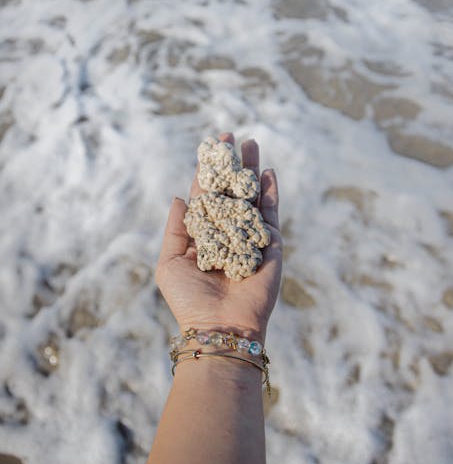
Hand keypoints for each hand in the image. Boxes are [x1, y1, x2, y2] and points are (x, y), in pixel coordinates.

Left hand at [155, 132, 282, 342]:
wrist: (220, 327)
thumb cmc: (189, 299)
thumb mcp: (170, 262)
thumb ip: (176, 229)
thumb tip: (180, 197)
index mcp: (203, 236)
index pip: (206, 197)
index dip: (206, 172)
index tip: (208, 147)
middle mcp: (227, 232)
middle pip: (231, 190)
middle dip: (232, 164)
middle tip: (231, 137)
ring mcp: (250, 237)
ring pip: (252, 196)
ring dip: (252, 170)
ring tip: (252, 144)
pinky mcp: (270, 245)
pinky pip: (270, 214)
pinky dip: (270, 193)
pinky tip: (267, 172)